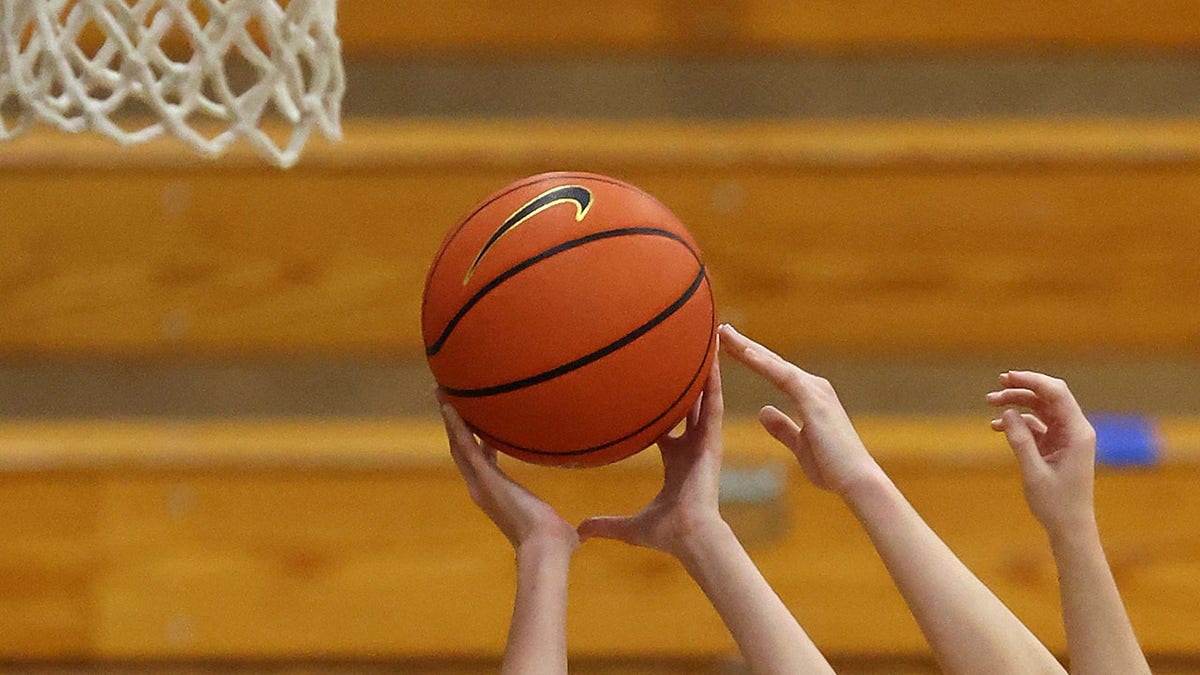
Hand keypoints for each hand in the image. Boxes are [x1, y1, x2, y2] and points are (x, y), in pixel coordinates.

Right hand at [439, 394, 578, 554]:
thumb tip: (581, 535)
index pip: (483, 464)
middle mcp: (483, 489)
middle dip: (455, 427)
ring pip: (459, 445)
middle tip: (448, 403)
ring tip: (442, 394)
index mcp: (497, 496)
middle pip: (462, 452)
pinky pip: (466, 444)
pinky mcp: (486, 476)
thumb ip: (565, 528)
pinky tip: (449, 405)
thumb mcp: (558, 529)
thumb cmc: (556, 544)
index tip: (480, 427)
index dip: (479, 444)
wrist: (547, 548)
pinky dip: (456, 425)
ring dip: (451, 420)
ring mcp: (481, 482)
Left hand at [576, 348, 725, 558]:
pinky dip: (713, 381)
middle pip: (688, 407)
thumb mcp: (630, 526)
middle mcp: (691, 448)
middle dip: (684, 384)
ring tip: (702, 341)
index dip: (660, 412)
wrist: (689, 536)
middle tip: (678, 356)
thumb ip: (606, 525)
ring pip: (703, 399)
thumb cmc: (665, 533)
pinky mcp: (712, 441)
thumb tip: (578, 531)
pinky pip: (713, 404)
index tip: (648, 393)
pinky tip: (711, 357)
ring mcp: (703, 443)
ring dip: (703, 372)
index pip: (667, 429)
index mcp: (676, 462)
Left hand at [718, 324, 884, 497]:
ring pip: (775, 363)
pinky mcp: (815, 401)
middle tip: (720, 329)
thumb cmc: (832, 467)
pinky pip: (784, 377)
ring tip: (724, 333)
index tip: (727, 345)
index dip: (751, 357)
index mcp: (810, 396)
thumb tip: (763, 411)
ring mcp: (816, 391)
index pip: (774, 371)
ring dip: (749, 348)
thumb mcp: (799, 445)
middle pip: (772, 361)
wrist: (856, 481)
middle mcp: (814, 387)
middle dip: (746, 345)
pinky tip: (746, 353)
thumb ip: (782, 427)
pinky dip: (764, 363)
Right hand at [987, 371, 1096, 535]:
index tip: (1008, 378)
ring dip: (1017, 403)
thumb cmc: (1057, 504)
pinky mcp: (1056, 445)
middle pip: (1048, 396)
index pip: (1057, 394)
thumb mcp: (1034, 472)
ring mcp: (1065, 436)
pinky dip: (1017, 422)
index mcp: (1077, 432)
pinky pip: (1036, 424)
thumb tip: (1007, 413)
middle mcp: (1074, 430)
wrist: (1070, 526)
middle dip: (1022, 388)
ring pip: (1040, 408)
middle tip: (997, 385)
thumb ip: (1020, 441)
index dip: (1033, 381)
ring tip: (990, 403)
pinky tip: (996, 426)